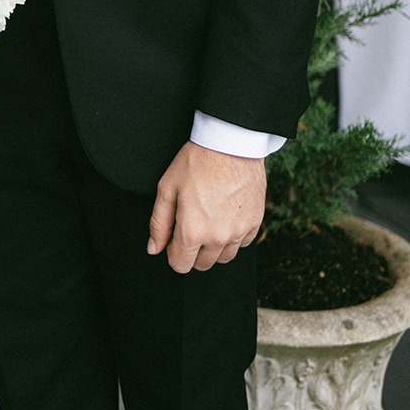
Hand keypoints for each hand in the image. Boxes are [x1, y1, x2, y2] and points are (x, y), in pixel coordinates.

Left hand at [147, 141, 265, 273]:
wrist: (231, 144)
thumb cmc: (197, 162)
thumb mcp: (167, 188)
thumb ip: (158, 223)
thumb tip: (154, 248)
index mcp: (193, 232)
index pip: (180, 265)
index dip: (173, 252)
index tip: (174, 237)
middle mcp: (218, 238)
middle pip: (202, 264)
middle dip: (192, 250)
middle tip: (190, 223)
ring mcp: (239, 232)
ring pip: (223, 258)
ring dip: (213, 247)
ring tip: (208, 219)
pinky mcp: (255, 224)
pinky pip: (242, 244)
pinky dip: (233, 236)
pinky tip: (225, 215)